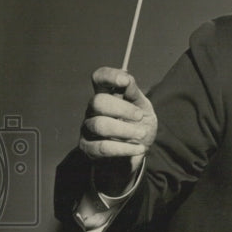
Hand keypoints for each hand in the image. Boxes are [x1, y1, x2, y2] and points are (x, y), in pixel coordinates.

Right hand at [80, 67, 157, 193]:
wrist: (137, 155)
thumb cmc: (138, 127)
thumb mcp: (143, 108)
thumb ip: (134, 94)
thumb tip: (126, 78)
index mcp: (106, 95)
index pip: (99, 78)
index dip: (109, 76)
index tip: (124, 81)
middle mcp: (93, 110)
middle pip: (98, 102)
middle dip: (122, 109)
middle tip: (139, 117)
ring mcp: (88, 128)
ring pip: (100, 125)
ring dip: (125, 130)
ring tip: (141, 134)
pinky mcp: (88, 148)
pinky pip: (103, 147)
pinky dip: (125, 148)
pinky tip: (140, 149)